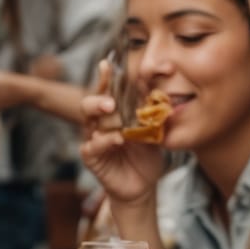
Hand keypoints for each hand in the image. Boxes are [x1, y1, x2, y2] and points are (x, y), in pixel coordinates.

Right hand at [79, 60, 164, 207]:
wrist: (143, 184)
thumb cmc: (145, 153)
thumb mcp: (152, 128)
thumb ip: (151, 109)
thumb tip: (159, 85)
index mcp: (112, 112)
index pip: (106, 90)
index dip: (104, 77)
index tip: (107, 64)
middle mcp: (99, 122)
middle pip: (90, 103)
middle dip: (99, 97)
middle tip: (111, 99)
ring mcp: (93, 139)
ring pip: (90, 122)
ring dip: (103, 117)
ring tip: (114, 114)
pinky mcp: (92, 157)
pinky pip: (93, 146)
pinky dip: (105, 141)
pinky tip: (118, 138)